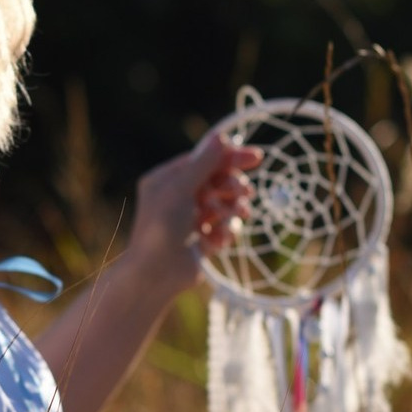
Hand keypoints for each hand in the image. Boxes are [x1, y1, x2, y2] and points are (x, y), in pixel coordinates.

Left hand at [124, 133, 260, 296]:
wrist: (155, 275)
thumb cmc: (161, 228)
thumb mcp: (181, 189)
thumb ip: (203, 164)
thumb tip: (221, 136)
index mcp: (166, 180)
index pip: (203, 160)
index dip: (229, 158)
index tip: (256, 157)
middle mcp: (177, 197)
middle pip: (216, 181)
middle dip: (232, 186)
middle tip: (244, 192)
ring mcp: (190, 219)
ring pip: (224, 204)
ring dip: (232, 209)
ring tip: (237, 216)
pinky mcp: (202, 239)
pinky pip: (224, 227)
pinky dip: (224, 232)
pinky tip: (217, 241)